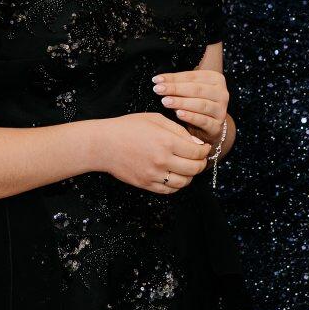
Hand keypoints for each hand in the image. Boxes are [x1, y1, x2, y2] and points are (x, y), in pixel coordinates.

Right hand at [91, 113, 210, 193]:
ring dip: (190, 175)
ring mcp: (154, 174)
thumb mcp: (155, 119)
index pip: (197, 152)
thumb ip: (179, 131)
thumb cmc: (128, 128)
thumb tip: (197, 144)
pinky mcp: (146, 184)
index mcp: (167, 141)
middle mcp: (162, 160)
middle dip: (201, 163)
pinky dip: (176, 185)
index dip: (204, 150)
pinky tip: (174, 175)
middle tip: (199, 158)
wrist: (103, 144)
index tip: (203, 148)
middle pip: (194, 169)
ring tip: (186, 167)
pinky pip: (169, 190)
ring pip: (184, 182)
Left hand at [152, 69, 228, 146]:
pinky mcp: (217, 126)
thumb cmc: (197, 103)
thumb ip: (179, 84)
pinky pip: (203, 121)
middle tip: (158, 90)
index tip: (156, 80)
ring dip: (181, 102)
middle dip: (175, 89)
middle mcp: (221, 93)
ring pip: (201, 104)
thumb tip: (159, 80)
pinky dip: (190, 117)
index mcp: (216, 79)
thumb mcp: (190, 91)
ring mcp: (221, 110)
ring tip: (165, 101)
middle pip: (196, 89)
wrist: (210, 126)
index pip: (192, 76)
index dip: (173, 78)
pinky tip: (178, 114)